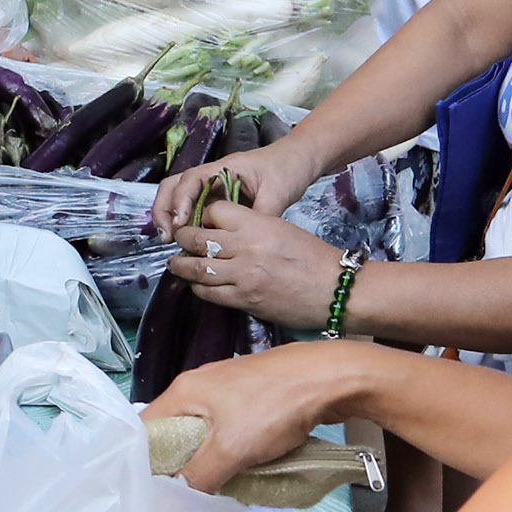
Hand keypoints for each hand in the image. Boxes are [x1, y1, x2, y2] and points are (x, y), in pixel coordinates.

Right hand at [143, 346, 361, 493]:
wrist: (331, 378)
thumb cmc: (275, 408)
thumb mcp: (231, 449)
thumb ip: (198, 477)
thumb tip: (169, 502)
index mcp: (184, 391)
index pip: (145, 430)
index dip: (144, 463)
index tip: (154, 492)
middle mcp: (199, 385)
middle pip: (173, 431)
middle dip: (180, 464)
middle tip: (189, 493)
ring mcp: (226, 388)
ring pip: (203, 432)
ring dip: (208, 459)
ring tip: (218, 483)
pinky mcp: (251, 394)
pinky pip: (227, 427)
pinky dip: (230, 448)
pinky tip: (243, 464)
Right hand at [154, 132, 314, 229]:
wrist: (298, 161)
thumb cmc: (287, 170)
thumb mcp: (277, 194)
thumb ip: (259, 216)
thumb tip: (244, 242)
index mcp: (222, 168)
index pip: (190, 180)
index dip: (180, 202)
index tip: (180, 225)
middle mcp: (210, 175)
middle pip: (172, 186)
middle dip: (164, 210)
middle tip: (167, 237)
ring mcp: (211, 186)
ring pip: (178, 196)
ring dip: (169, 216)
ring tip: (171, 241)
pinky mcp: (216, 198)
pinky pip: (192, 208)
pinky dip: (184, 222)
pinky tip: (187, 241)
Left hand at [169, 198, 345, 328]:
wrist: (335, 289)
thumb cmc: (314, 257)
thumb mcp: (282, 229)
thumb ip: (252, 228)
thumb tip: (225, 233)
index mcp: (257, 224)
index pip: (214, 211)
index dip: (203, 215)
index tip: (198, 220)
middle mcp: (245, 248)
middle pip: (198, 239)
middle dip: (183, 239)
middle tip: (178, 240)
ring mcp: (242, 276)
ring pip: (197, 268)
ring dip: (182, 266)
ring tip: (175, 263)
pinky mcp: (243, 300)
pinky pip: (209, 293)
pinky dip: (198, 288)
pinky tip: (196, 285)